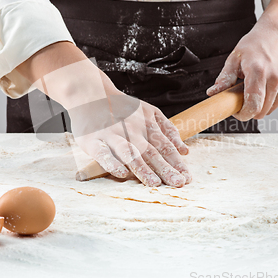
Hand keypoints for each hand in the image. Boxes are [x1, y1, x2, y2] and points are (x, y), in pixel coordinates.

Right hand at [70, 90, 190, 186]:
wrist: (89, 93)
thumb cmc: (121, 107)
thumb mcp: (148, 111)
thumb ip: (167, 129)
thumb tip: (184, 151)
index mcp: (147, 124)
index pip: (166, 146)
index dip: (177, 163)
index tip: (187, 178)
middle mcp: (132, 130)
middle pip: (151, 152)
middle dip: (166, 169)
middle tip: (178, 183)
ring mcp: (113, 135)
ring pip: (130, 153)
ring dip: (143, 169)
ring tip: (155, 183)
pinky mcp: (94, 141)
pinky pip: (104, 153)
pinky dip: (113, 163)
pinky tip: (122, 174)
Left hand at [206, 0, 277, 120]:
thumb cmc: (257, 42)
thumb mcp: (235, 57)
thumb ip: (224, 78)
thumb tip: (213, 93)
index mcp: (258, 71)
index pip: (253, 106)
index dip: (243, 114)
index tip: (237, 112)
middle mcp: (276, 78)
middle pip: (262, 111)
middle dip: (250, 110)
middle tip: (243, 99)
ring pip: (271, 109)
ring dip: (261, 105)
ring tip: (255, 88)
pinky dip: (272, 99)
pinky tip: (267, 85)